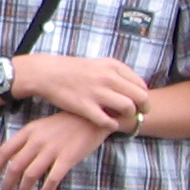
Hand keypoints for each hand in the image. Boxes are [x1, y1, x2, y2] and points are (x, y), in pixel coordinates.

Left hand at [0, 110, 110, 189]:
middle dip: (7, 184)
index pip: (5, 151)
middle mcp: (37, 141)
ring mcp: (52, 150)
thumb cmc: (66, 123)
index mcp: (28, 131)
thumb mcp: (42, 127)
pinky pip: (52, 179)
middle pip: (15, 167)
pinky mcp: (68, 158)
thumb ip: (28, 141)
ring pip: (30, 176)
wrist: (94, 117)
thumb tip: (14, 161)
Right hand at [11, 52, 148, 131]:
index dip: (143, 97)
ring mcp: (97, 92)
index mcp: (113, 66)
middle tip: (137, 114)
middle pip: (140, 97)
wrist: (46, 73)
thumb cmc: (72, 70)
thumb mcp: (97, 64)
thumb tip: (132, 88)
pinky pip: (108, 121)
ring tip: (121, 118)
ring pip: (128, 108)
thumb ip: (116, 74)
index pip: (141, 85)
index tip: (138, 103)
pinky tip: (108, 124)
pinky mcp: (85, 106)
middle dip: (142, 108)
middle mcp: (108, 78)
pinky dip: (112, 125)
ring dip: (128, 116)